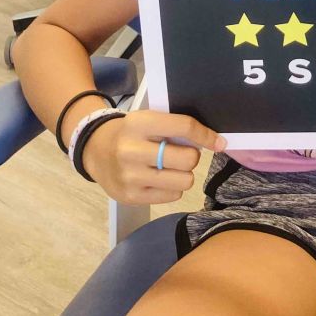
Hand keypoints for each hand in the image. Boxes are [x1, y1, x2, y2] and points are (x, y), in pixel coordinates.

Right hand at [82, 110, 225, 203]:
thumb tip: (213, 141)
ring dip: (183, 175)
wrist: (96, 151)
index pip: (184, 127)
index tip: (219, 142)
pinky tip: (159, 179)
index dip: (206, 135)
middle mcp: (132, 150)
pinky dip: (172, 188)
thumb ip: (175, 127)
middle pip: (188, 159)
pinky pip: (173, 196)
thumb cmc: (131, 133)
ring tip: (169, 168)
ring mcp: (130, 176)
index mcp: (139, 123)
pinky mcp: (131, 196)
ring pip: (184, 181)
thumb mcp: (148, 119)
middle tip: (181, 154)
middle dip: (192, 157)